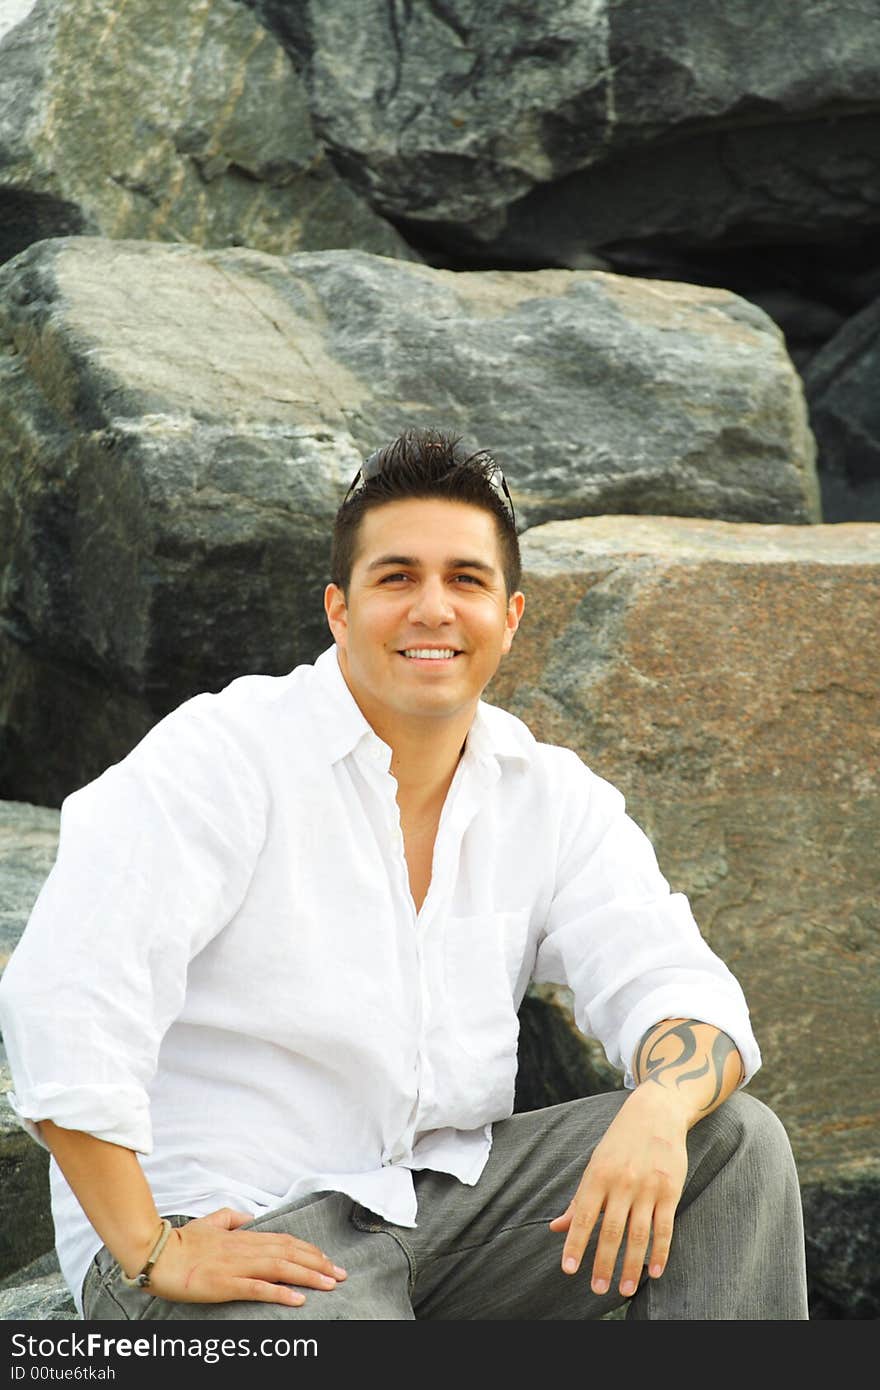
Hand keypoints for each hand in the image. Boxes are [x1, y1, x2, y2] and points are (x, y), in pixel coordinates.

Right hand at [145, 1207, 347, 1306]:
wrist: (157, 1254)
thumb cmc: (182, 1241)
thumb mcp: (210, 1222)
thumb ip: (231, 1218)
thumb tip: (248, 1217)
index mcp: (243, 1237)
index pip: (284, 1241)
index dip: (308, 1249)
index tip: (327, 1259)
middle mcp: (245, 1249)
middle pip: (290, 1253)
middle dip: (318, 1263)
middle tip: (340, 1274)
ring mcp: (237, 1267)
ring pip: (281, 1268)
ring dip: (309, 1276)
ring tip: (330, 1284)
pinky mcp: (226, 1284)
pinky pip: (258, 1288)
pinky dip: (280, 1292)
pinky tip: (298, 1298)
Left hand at [549, 1084, 689, 1298]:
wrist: (655, 1112)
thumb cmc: (620, 1141)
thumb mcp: (595, 1164)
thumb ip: (579, 1200)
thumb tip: (556, 1227)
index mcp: (598, 1176)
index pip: (584, 1216)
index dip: (575, 1243)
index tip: (568, 1269)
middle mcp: (622, 1182)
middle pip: (611, 1231)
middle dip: (603, 1263)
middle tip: (597, 1290)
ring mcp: (647, 1187)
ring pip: (638, 1235)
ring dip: (631, 1266)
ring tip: (625, 1290)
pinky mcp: (670, 1190)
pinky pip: (664, 1227)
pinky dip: (660, 1252)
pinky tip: (653, 1272)